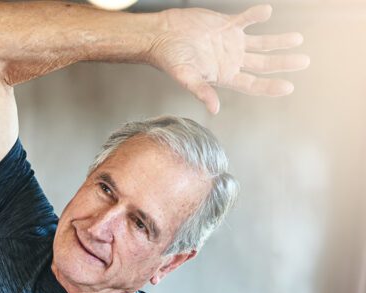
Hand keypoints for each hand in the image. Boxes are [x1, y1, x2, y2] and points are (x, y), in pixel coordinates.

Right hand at [149, 4, 308, 113]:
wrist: (160, 35)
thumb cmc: (169, 58)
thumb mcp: (185, 77)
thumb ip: (202, 91)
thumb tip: (214, 109)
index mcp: (224, 75)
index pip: (252, 84)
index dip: (270, 86)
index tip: (288, 87)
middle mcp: (231, 60)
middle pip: (262, 64)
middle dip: (283, 62)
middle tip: (303, 61)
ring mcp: (230, 42)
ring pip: (261, 43)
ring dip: (278, 41)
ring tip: (297, 39)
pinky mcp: (226, 25)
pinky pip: (246, 19)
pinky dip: (257, 15)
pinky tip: (267, 12)